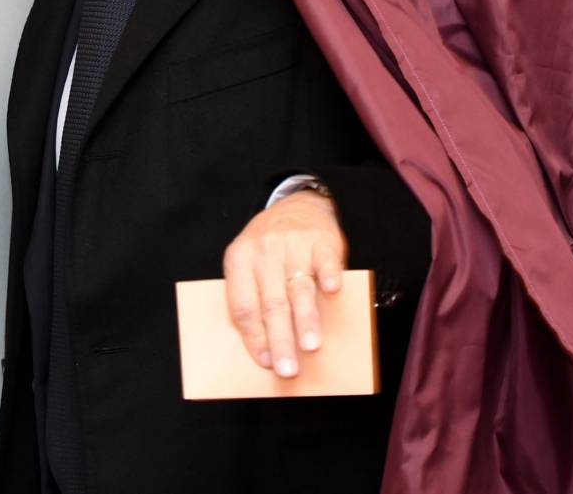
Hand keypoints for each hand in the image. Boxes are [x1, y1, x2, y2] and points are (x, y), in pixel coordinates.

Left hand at [221, 189, 346, 377]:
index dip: (254, 336)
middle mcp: (264, 252)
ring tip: (310, 347)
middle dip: (279, 340)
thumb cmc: (270, 247)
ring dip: (305, 320)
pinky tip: (332, 292)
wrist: (300, 204)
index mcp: (239, 260)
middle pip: (270, 304)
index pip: (243, 306)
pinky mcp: (321, 241)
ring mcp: (293, 245)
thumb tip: (265, 348)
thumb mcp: (250, 262)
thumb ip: (254, 297)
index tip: (265, 362)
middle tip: (287, 368)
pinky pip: (325, 262)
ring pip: (298, 288)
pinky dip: (329, 276)